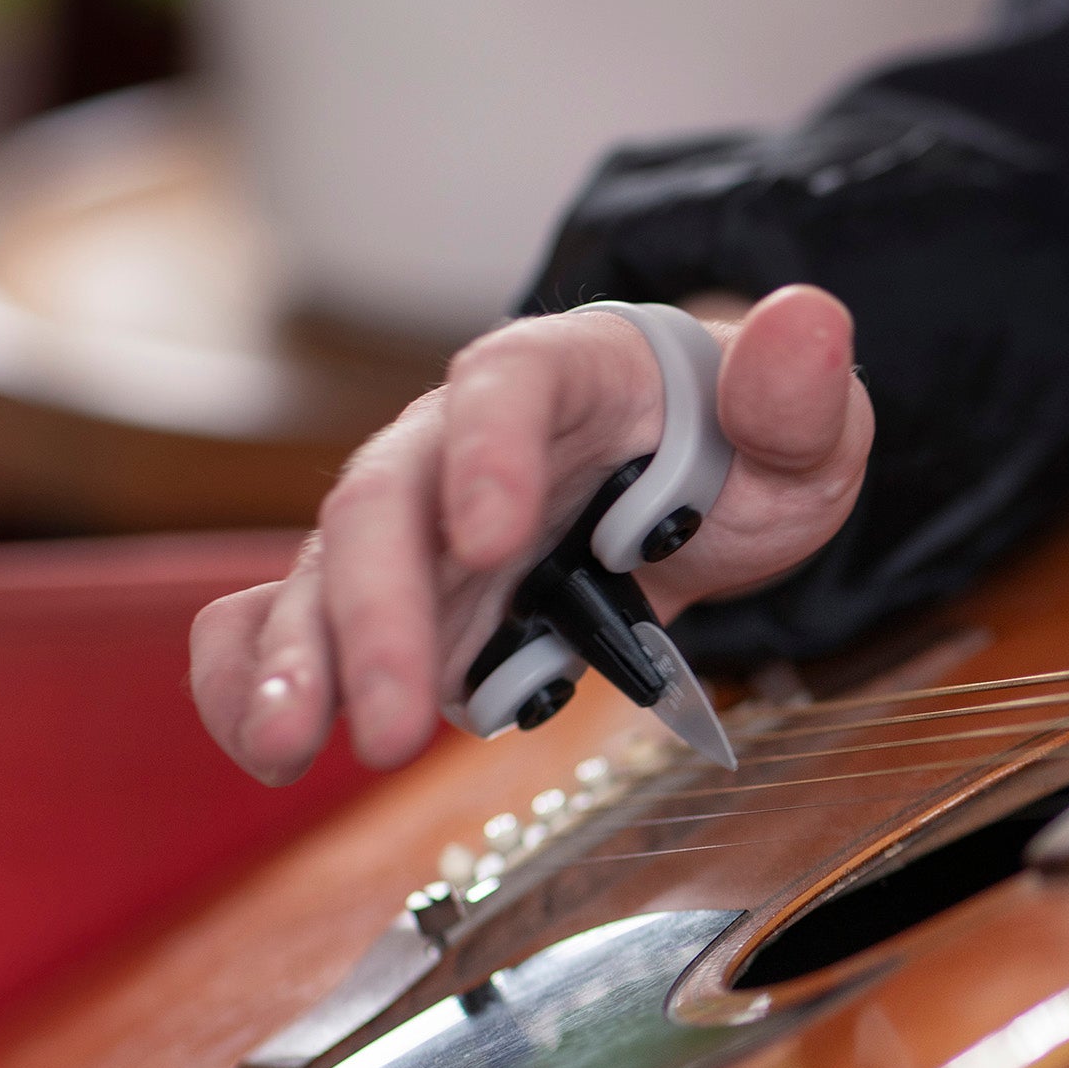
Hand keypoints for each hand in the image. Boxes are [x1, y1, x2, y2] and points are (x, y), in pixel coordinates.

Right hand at [190, 284, 871, 783]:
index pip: (508, 383)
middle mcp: (465, 440)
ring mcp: (420, 522)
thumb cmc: (738, 448)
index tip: (495, 536)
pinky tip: (267, 741)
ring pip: (323, 566)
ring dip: (295, 655)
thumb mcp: (805, 431)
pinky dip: (259, 669)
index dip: (490, 451)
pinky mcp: (396, 595)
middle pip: (391, 496)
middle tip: (399, 719)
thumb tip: (808, 323)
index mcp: (567, 373)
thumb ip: (798, 397)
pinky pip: (294, 614)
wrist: (698, 487)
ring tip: (286, 744)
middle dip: (379, 608)